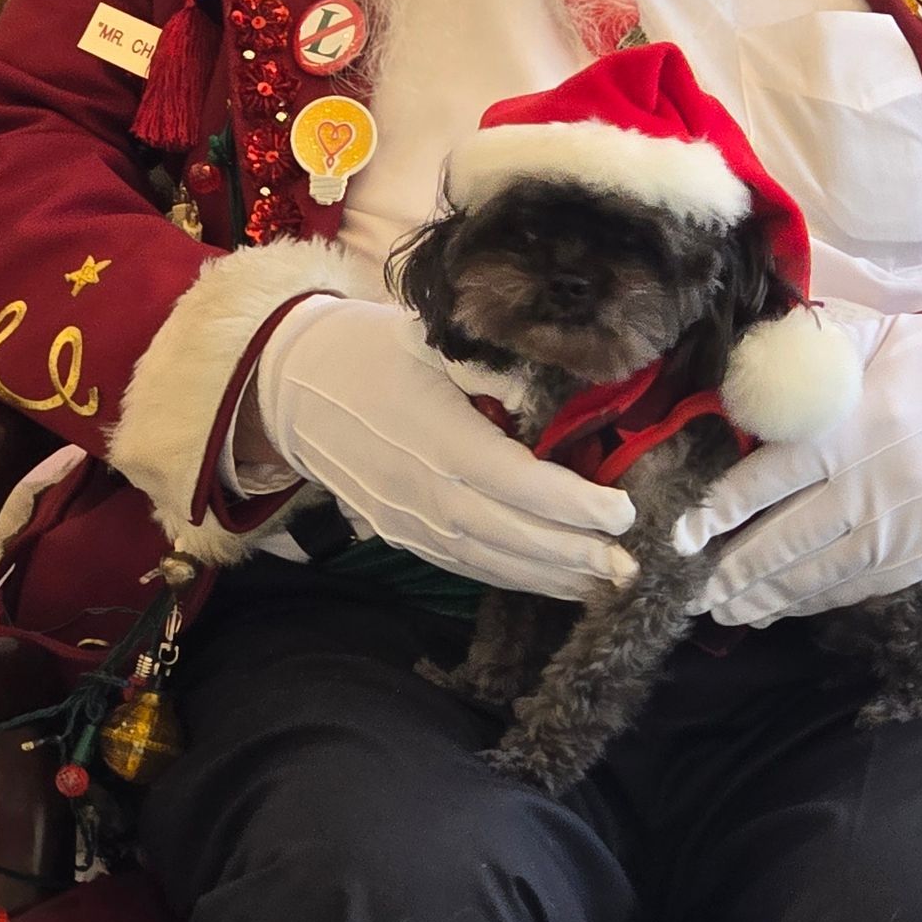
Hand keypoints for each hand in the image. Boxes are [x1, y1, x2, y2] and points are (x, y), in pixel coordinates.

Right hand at [254, 297, 637, 599]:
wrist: (290, 386)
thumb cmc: (368, 349)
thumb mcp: (430, 337)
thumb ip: (495, 368)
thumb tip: (557, 396)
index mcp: (438, 436)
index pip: (519, 482)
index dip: (574, 504)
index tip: (625, 511)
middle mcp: (424, 490)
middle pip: (511, 535)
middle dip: (575, 556)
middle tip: (630, 566)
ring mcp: (409, 521)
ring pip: (491, 561)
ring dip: (551, 578)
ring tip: (604, 584)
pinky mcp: (401, 534)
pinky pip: (465, 565)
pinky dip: (512, 577)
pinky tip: (551, 581)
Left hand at [671, 310, 921, 625]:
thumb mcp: (884, 335)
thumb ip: (814, 352)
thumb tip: (748, 377)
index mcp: (853, 422)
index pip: (768, 477)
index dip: (720, 511)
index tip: (682, 536)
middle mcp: (875, 480)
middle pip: (785, 539)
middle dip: (732, 571)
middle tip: (690, 591)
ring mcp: (907, 524)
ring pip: (819, 574)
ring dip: (767, 598)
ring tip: (726, 611)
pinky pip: (861, 585)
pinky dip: (818, 601)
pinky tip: (786, 606)